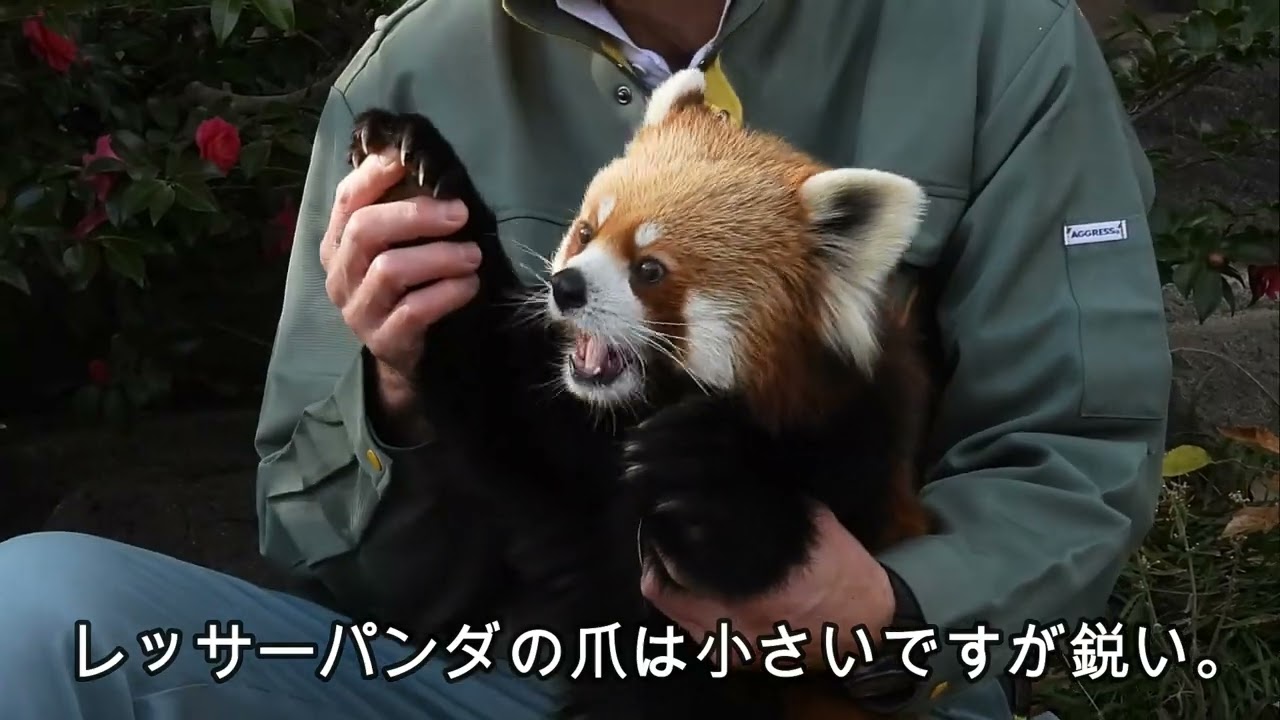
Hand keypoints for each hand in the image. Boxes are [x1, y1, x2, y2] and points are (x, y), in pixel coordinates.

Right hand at [319, 146, 482, 442]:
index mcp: (338, 242)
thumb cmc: (408, 287)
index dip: (377, 174)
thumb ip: (403, 207)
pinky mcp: (384, 340)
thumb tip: (425, 160)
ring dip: (439, 256)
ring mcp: (358, 309)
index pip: (347, 198)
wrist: (408, 354)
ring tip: (473, 254)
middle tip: (460, 213)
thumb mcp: (400, 245)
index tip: (412, 160)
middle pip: (365, 230)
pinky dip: (446, 293)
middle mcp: (340, 273)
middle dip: (416, 215)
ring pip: (390, 269)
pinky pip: (413, 310)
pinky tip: (469, 285)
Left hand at [642, 505, 895, 671]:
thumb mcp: (809, 524)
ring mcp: (733, 649)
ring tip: (677, 560)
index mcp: (751, 592)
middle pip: (662, 592)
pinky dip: (691, 610)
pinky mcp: (739, 660)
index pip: (675, 566)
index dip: (660, 539)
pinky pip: (695, 633)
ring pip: (673, 615)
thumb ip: (768, 506)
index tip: (661, 515)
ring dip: (671, 587)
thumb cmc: (842, 572)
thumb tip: (732, 478)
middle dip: (657, 562)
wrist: (869, 624)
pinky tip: (701, 589)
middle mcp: (734, 626)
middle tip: (662, 536)